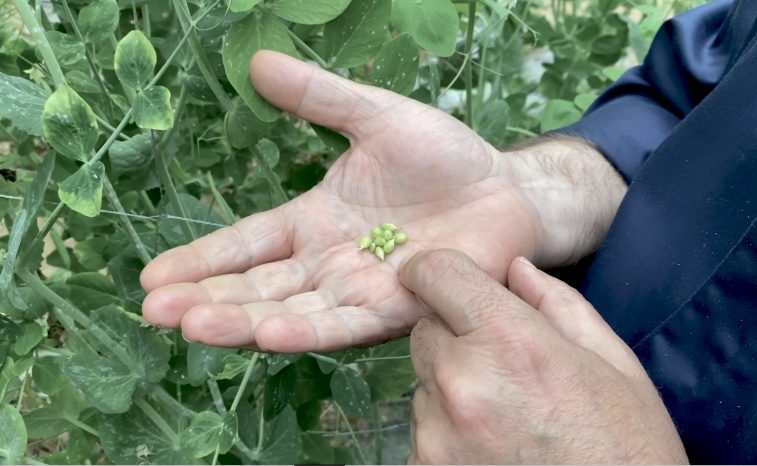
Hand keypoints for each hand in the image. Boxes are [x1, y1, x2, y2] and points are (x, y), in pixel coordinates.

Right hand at [140, 51, 541, 351]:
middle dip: (205, 300)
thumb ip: (321, 99)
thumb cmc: (443, 157)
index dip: (202, 261)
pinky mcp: (398, 306)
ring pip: (290, 311)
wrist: (505, 190)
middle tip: (154, 311)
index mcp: (313, 222)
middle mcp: (327, 263)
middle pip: (256, 287)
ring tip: (193, 325)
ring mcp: (359, 289)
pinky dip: (307, 329)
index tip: (152, 278)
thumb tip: (258, 61)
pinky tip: (268, 333)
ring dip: (242, 321)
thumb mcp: (376, 117)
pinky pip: (346, 322)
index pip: (245, 245)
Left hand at [401, 249, 686, 463]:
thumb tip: (516, 269)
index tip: (448, 285)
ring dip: (452, 389)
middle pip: (426, 330)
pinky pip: (423, 430)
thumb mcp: (615, 368)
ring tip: (506, 420)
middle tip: (503, 370)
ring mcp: (436, 434)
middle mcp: (461, 383)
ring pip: (423, 383)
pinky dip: (447, 433)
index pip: (435, 274)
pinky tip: (493, 449)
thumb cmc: (626, 453)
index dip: (438, 274)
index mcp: (510, 341)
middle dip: (455, 337)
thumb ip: (559, 306)